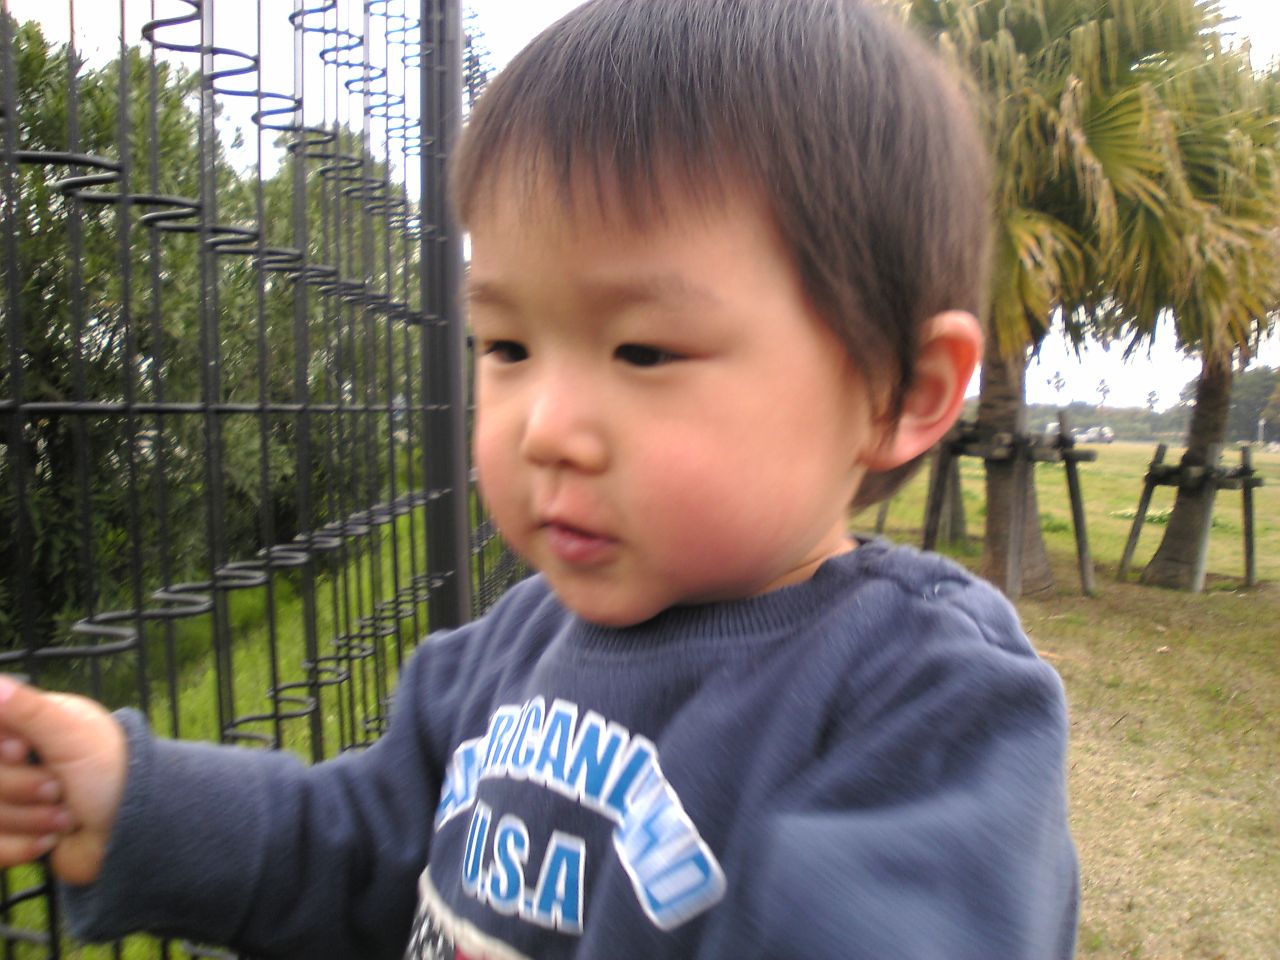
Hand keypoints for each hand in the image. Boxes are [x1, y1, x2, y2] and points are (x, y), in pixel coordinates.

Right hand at [0, 675, 127, 885]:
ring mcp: (14, 800)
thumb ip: (29, 709)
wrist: (136, 826)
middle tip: (60, 788)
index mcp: (29, 727)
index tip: (23, 751)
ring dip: (32, 820)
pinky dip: (22, 847)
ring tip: (67, 815)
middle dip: (24, 789)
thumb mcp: (72, 734)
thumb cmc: (112, 770)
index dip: (2, 748)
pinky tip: (53, 839)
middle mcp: (17, 761)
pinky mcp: (15, 836)